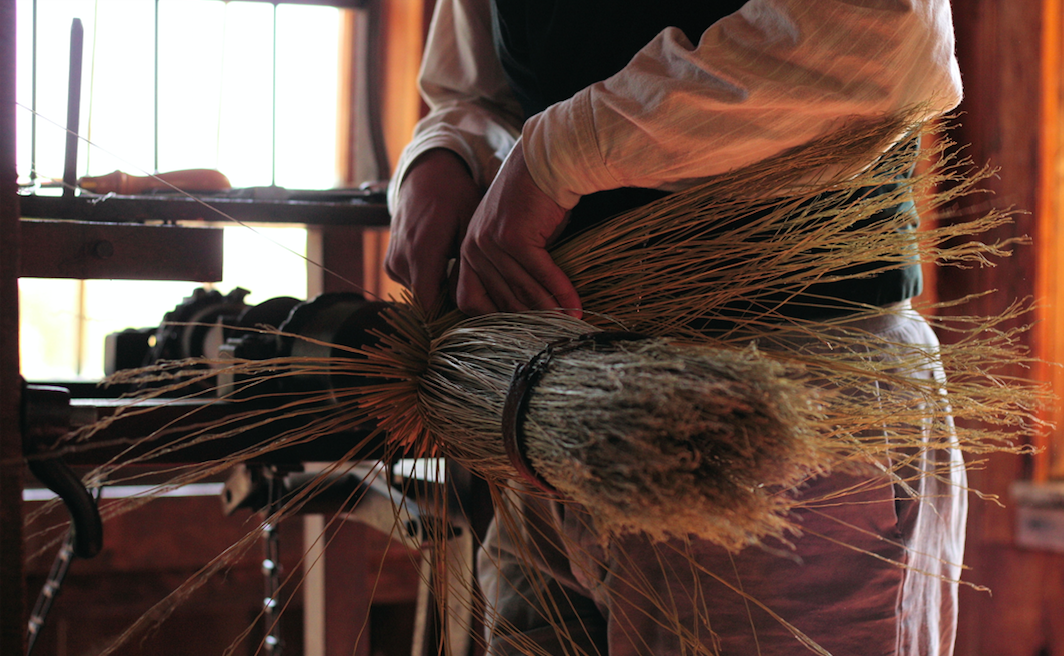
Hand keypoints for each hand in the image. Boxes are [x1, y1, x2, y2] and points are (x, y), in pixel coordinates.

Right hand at [385, 149, 482, 309]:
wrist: (426, 175)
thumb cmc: (454, 197)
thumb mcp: (469, 227)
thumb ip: (465, 267)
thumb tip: (467, 301)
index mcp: (420, 254)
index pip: (428, 307)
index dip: (450, 316)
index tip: (471, 312)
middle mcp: (400, 261)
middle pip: (426, 302)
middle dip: (448, 301)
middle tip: (473, 286)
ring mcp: (392, 262)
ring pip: (419, 293)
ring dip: (438, 288)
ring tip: (457, 266)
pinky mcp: (389, 262)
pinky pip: (411, 282)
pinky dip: (427, 278)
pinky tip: (443, 260)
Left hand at [457, 141, 581, 316]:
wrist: (546, 162)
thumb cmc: (534, 201)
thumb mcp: (513, 238)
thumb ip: (509, 269)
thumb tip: (527, 307)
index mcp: (466, 251)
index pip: (470, 299)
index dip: (495, 320)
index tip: (520, 332)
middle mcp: (472, 248)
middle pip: (500, 300)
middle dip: (529, 321)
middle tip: (553, 336)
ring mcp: (490, 243)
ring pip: (521, 290)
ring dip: (549, 311)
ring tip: (569, 326)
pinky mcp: (513, 237)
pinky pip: (540, 274)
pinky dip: (560, 292)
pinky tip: (576, 306)